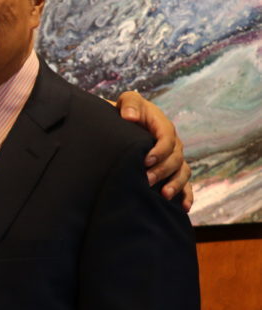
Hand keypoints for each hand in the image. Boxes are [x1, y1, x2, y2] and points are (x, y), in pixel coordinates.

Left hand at [115, 91, 193, 210]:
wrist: (122, 125)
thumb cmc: (124, 112)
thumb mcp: (127, 102)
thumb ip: (130, 103)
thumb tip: (129, 116)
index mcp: (163, 126)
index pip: (168, 139)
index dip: (160, 150)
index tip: (145, 160)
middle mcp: (173, 144)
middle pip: (175, 159)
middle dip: (162, 170)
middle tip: (146, 180)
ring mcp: (174, 159)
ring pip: (182, 172)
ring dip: (175, 184)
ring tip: (164, 195)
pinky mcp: (172, 172)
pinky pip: (185, 185)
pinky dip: (186, 195)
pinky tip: (182, 207)